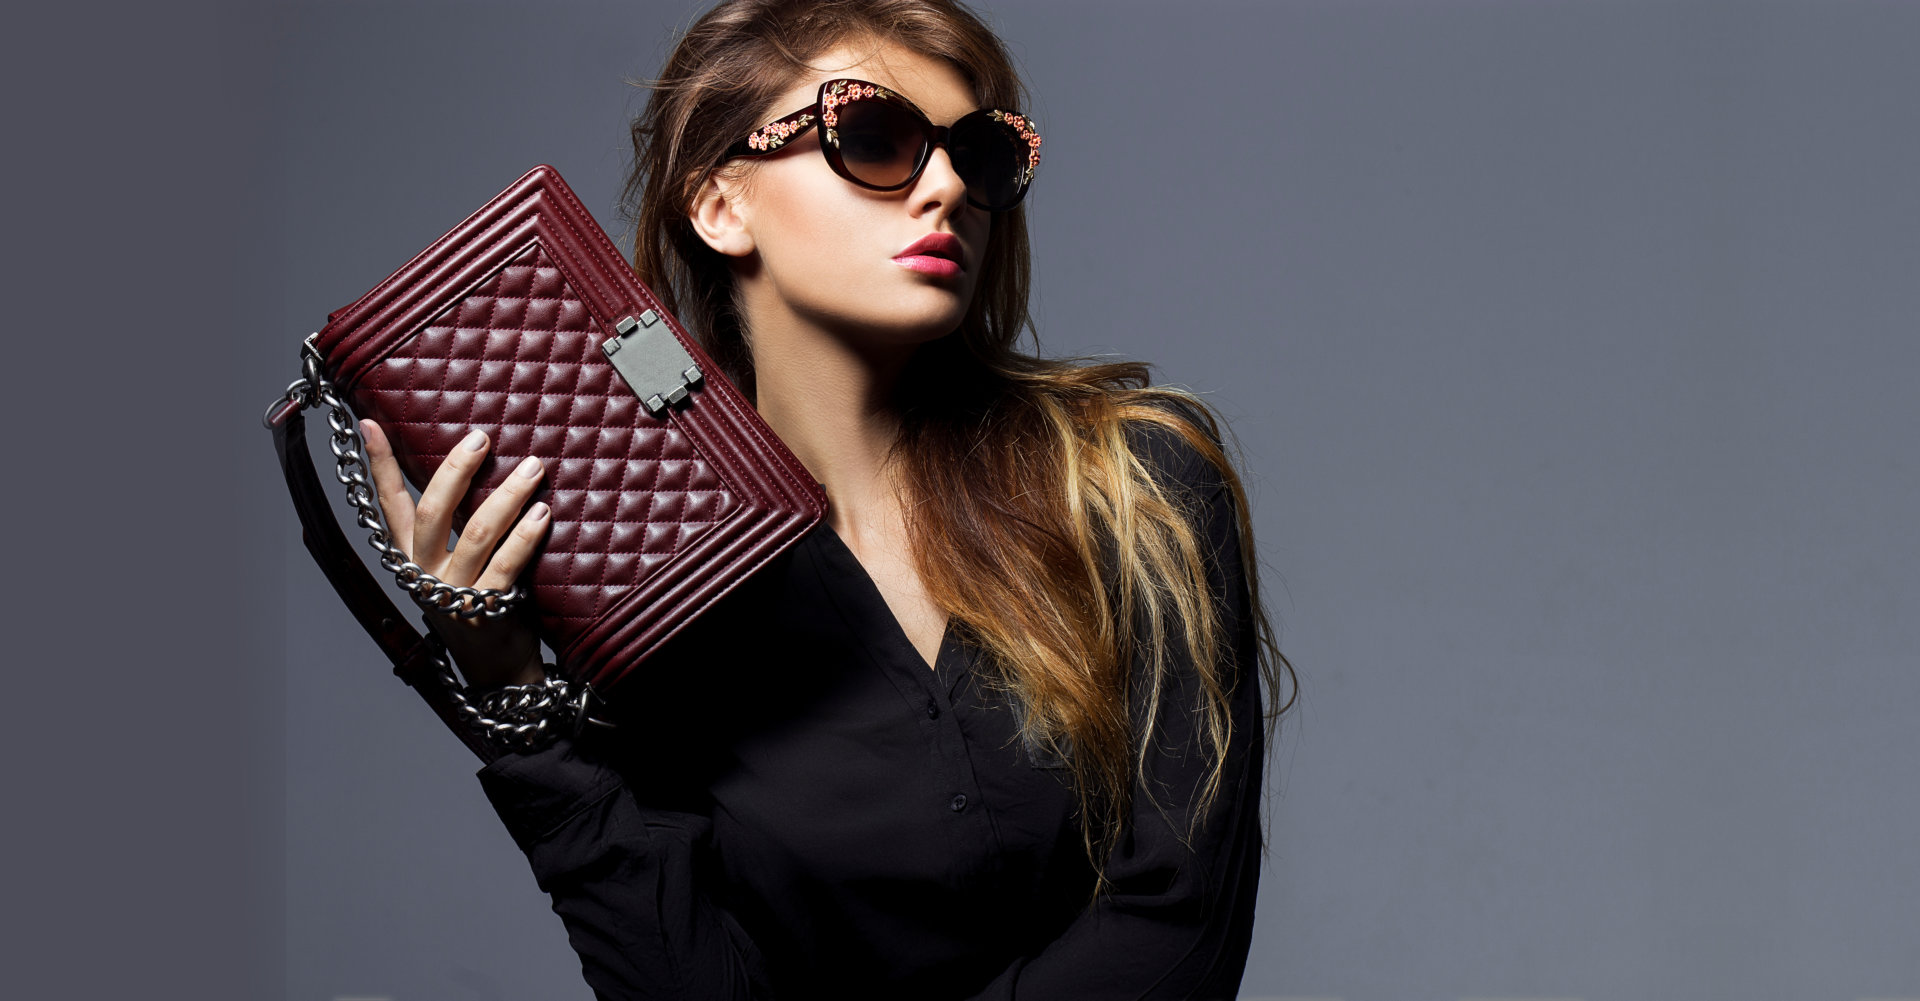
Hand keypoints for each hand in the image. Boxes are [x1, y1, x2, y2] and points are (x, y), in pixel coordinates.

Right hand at [361, 420, 550, 688]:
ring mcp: (453, 592)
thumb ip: (458, 521)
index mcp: (412, 554)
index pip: (389, 503)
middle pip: (432, 511)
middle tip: (482, 439)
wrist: (496, 664)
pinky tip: (543, 513)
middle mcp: (425, 571)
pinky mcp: (485, 610)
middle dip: (457, 469)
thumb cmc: (480, 598)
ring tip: (533, 469)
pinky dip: (526, 536)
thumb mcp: (457, 559)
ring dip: (507, 495)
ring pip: (477, 533)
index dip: (379, 465)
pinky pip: (507, 565)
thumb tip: (474, 462)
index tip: (370, 424)